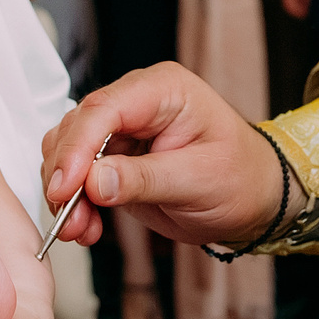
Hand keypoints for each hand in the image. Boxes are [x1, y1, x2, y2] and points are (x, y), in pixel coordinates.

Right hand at [39, 62, 282, 249]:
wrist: (253, 198)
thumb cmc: (241, 177)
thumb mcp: (199, 180)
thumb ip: (145, 179)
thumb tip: (94, 181)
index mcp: (162, 90)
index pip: (104, 109)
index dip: (77, 147)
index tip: (66, 186)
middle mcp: (135, 104)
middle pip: (77, 128)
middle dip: (66, 175)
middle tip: (69, 217)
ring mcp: (121, 132)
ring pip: (68, 152)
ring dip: (66, 193)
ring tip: (80, 229)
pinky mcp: (112, 159)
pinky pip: (77, 176)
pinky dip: (74, 202)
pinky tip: (86, 226)